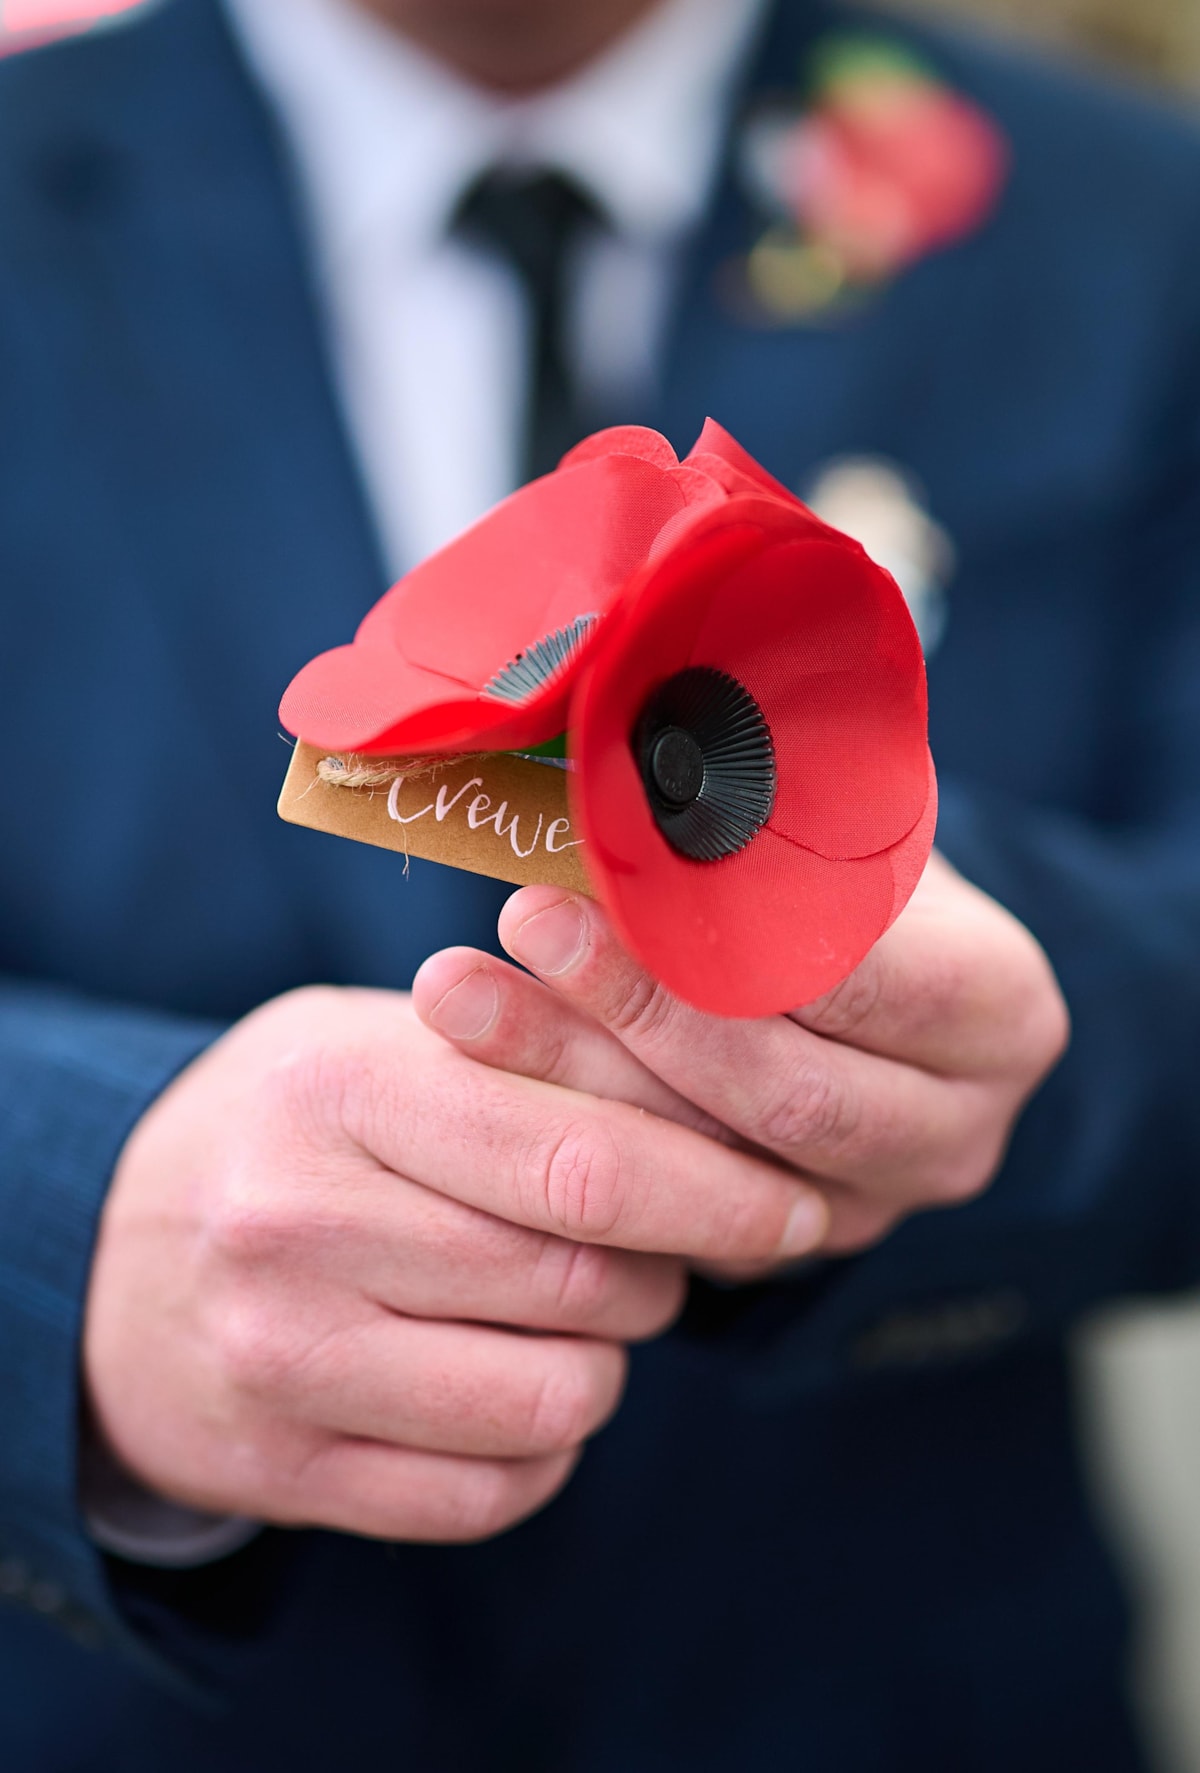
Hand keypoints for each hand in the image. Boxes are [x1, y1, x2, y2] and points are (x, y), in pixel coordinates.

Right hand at [84, 986, 827, 1540]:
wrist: (110, 1253)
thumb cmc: (291, 1125)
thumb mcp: (379, 1043)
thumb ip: (528, 1052)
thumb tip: (717, 1077)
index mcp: (341, 1090)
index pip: (581, 1156)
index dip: (717, 1187)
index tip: (793, 1203)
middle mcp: (300, 1225)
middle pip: (583, 1279)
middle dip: (673, 1270)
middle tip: (681, 1247)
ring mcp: (283, 1359)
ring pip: (555, 1397)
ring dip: (609, 1359)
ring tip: (578, 1308)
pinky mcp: (282, 1468)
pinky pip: (490, 1494)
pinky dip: (544, 1448)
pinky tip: (514, 1383)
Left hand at [412, 854, 1069, 1263]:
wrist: (871, 988)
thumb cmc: (852, 877)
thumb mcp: (850, 823)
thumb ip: (772, 808)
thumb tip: (619, 749)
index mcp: (1000, 1013)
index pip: (887, 983)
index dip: (754, 936)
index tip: (632, 873)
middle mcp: (952, 1130)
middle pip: (793, 1095)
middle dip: (644, 1012)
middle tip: (528, 920)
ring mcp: (865, 1206)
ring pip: (712, 1169)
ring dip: (576, 1078)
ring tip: (461, 992)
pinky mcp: (773, 1246)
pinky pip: (660, 1215)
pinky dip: (570, 1133)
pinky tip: (478, 1066)